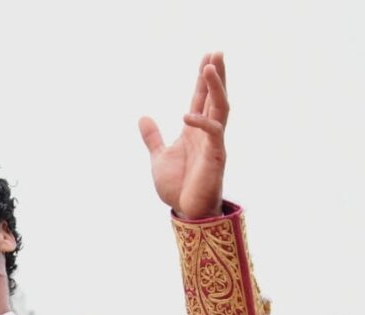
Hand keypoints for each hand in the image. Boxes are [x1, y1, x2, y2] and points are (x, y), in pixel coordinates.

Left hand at [139, 52, 228, 219]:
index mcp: (194, 131)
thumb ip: (153, 137)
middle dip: (216, 75)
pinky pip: (214, 133)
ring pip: (221, 109)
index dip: (203, 79)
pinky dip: (201, 122)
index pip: (201, 99)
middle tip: (216, 52)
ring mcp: (214, 143)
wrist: (187, 213)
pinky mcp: (216, 157)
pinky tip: (186, 114)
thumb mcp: (159, 157)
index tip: (207, 57)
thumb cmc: (178, 188)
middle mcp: (207, 133)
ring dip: (216, 88)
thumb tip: (143, 117)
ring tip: (210, 67)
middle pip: (215, 97)